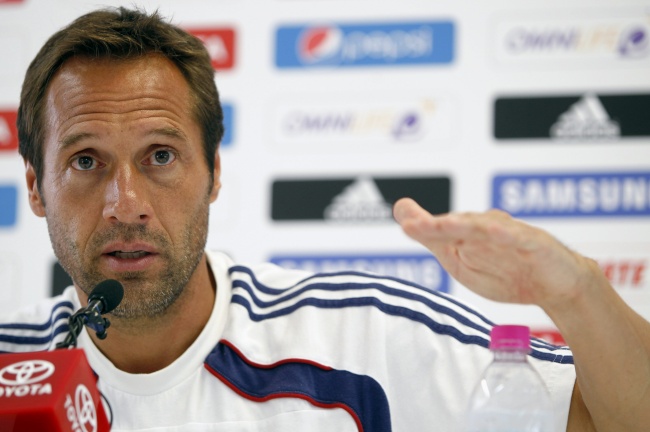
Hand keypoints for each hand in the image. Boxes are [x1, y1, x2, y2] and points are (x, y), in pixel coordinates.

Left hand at [393, 197, 597, 311]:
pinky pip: (520, 237)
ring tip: (446, 224)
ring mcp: (510, 234)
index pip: (441, 229)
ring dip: (465, 225)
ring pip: (485, 228)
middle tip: (412, 224)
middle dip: (436, 225)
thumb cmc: (509, 272)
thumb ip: (436, 241)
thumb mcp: (464, 263)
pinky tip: (496, 231)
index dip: (422, 225)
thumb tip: (406, 221)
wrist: (557, 287)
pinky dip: (508, 234)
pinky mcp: (534, 243)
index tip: (402, 219)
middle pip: (459, 225)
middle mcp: (486, 228)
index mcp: (467, 234)